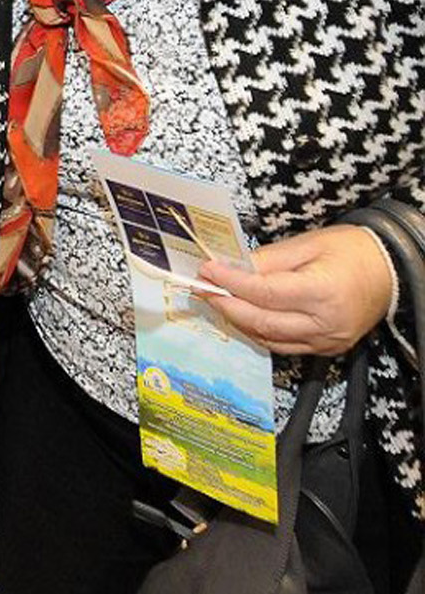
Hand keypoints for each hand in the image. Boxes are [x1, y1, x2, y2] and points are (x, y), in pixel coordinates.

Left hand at [198, 225, 392, 354]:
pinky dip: (259, 332)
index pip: (264, 292)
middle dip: (226, 305)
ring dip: (238, 320)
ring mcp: (327, 341)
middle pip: (262, 321)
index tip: (207, 271)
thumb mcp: (308, 244)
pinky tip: (242, 316)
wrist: (392, 271)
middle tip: (202, 289)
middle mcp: (325, 323)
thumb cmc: (352, 251)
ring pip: (269, 338)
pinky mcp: (327, 348)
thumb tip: (232, 266)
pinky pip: (283, 346)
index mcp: (322, 292)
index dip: (231, 283)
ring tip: (216, 301)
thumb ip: (269, 259)